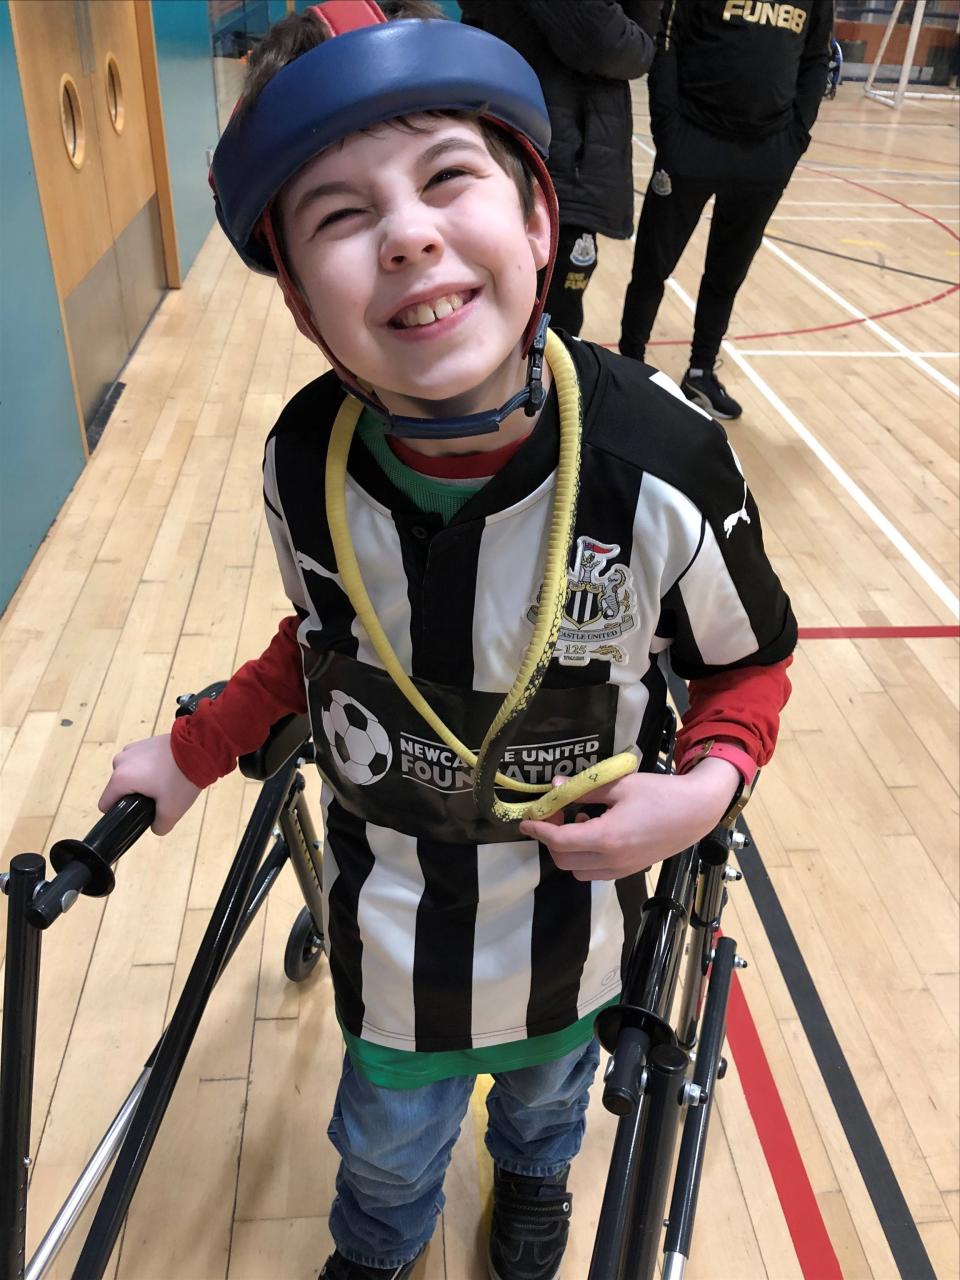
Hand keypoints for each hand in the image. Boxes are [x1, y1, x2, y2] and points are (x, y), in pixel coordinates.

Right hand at [98, 734, 201, 835]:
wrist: (199, 748)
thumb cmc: (181, 780)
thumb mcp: (171, 811)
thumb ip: (159, 826)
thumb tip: (155, 826)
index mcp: (120, 778)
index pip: (106, 804)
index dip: (119, 813)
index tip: (138, 814)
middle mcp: (120, 761)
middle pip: (119, 789)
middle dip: (135, 795)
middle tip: (159, 797)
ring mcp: (132, 749)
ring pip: (130, 774)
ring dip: (142, 780)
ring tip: (165, 782)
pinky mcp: (144, 741)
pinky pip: (140, 762)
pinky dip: (149, 767)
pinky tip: (167, 769)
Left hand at [518, 758, 740, 880]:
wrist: (697, 812)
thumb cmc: (660, 793)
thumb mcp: (620, 784)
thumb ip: (585, 788)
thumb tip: (555, 786)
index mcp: (606, 837)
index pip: (559, 840)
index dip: (539, 829)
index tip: (526, 820)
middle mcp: (611, 860)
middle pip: (563, 859)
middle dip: (551, 839)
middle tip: (556, 813)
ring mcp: (621, 869)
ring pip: (577, 870)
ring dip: (568, 850)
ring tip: (578, 822)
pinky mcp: (629, 871)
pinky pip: (595, 872)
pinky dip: (584, 858)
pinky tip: (595, 833)